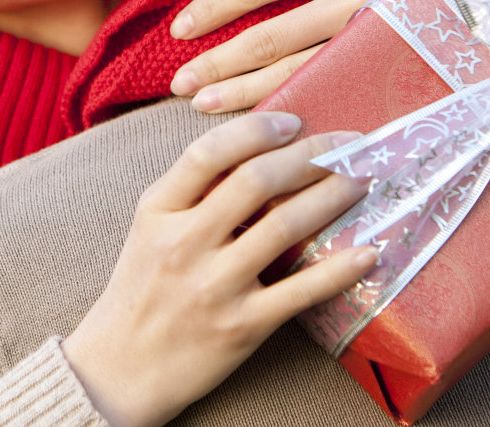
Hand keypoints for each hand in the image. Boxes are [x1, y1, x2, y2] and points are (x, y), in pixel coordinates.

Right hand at [61, 112, 376, 426]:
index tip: (293, 120)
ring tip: (362, 179)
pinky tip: (369, 251)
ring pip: (284, 227)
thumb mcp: (150, 229)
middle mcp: (184, 244)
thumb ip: (192, 191)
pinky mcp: (242, 327)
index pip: (207, 153)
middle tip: (347, 145)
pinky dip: (339, 269)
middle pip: (256, 181)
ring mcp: (214, 287)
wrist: (120, 369)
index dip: (256, 130)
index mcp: (158, 211)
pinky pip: (301, 291)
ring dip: (332, 196)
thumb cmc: (142, 289)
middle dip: (310, 155)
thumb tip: (257, 149)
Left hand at [167, 0, 475, 112]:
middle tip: (179, 86)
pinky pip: (338, 89)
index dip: (213, 10)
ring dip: (246, 94)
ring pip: (298, 73)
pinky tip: (271, 121)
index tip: (181, 29)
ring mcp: (376, 39)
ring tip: (206, 108)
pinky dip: (300, 105)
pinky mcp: (399, 65)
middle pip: (267, 40)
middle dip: (217, 64)